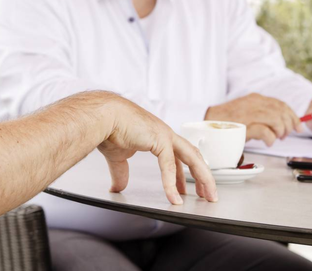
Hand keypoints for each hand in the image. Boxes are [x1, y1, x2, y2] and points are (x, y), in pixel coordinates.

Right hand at [98, 99, 217, 204]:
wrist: (102, 115)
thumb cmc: (108, 127)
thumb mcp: (118, 156)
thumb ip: (121, 172)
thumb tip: (117, 187)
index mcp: (157, 135)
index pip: (180, 156)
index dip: (185, 174)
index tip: (188, 189)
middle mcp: (165, 134)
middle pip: (193, 156)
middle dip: (203, 176)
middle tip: (208, 194)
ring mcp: (165, 135)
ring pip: (192, 158)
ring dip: (202, 177)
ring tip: (207, 195)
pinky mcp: (159, 139)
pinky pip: (169, 165)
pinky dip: (172, 183)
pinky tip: (174, 196)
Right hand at [205, 93, 302, 145]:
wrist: (207, 123)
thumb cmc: (226, 121)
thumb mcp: (246, 111)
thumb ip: (262, 113)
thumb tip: (283, 121)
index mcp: (254, 98)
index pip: (280, 104)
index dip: (292, 115)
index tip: (298, 125)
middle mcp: (253, 103)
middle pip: (281, 111)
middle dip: (289, 124)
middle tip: (286, 135)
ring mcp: (248, 114)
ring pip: (276, 120)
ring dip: (280, 131)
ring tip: (276, 138)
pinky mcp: (244, 127)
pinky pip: (265, 132)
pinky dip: (270, 138)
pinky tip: (268, 142)